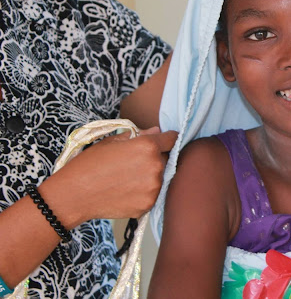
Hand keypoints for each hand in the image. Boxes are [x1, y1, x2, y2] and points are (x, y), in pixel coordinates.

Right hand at [41, 127, 177, 226]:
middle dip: (154, 158)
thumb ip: (138, 135)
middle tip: (133, 163)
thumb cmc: (89, 164)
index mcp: (147, 147)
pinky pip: (151, 194)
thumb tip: (155, 131)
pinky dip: (142, 192)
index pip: (171, 139)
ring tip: (125, 178)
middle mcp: (155, 167)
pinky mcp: (147, 205)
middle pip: (165, 159)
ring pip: (159, 178)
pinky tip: (124, 190)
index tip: (165, 140)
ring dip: (149, 176)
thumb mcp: (111, 141)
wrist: (73, 195)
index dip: (166, 138)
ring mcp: (152, 188)